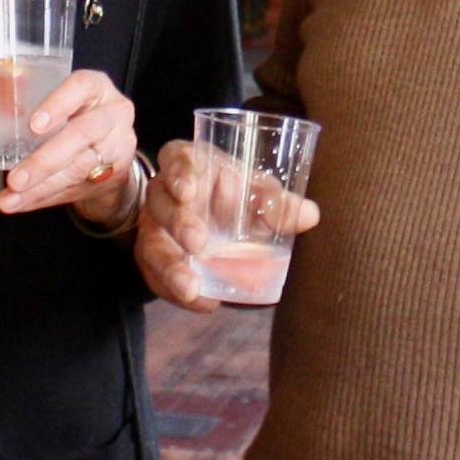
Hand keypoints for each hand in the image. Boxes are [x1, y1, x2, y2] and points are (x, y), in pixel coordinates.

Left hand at [0, 69, 141, 222]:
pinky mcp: (114, 173)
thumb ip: (3, 112)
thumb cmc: (68, 119)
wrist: (107, 151)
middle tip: (14, 178)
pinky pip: (75, 188)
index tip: (33, 125)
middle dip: (45, 159)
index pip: (83, 86)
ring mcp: (118, 144)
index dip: (59, 103)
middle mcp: (113, 112)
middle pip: (83, 133)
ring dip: (41, 185)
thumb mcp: (42, 109)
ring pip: (79, 167)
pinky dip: (44, 197)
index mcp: (95, 87)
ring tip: (11, 197)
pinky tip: (21, 203)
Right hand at [134, 138, 320, 311]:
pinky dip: (176, 292)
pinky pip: (156, 276)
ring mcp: (154, 226)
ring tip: (191, 288)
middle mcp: (165, 192)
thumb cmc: (232, 192)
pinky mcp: (153, 257)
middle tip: (198, 242)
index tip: (189, 191)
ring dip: (170, 267)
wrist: (206, 214)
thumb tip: (310, 215)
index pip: (176, 157)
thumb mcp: (253, 189)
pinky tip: (203, 303)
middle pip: (160, 201)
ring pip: (150, 244)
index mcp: (190, 163)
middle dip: (177, 222)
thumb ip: (277, 201)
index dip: (179, 172)